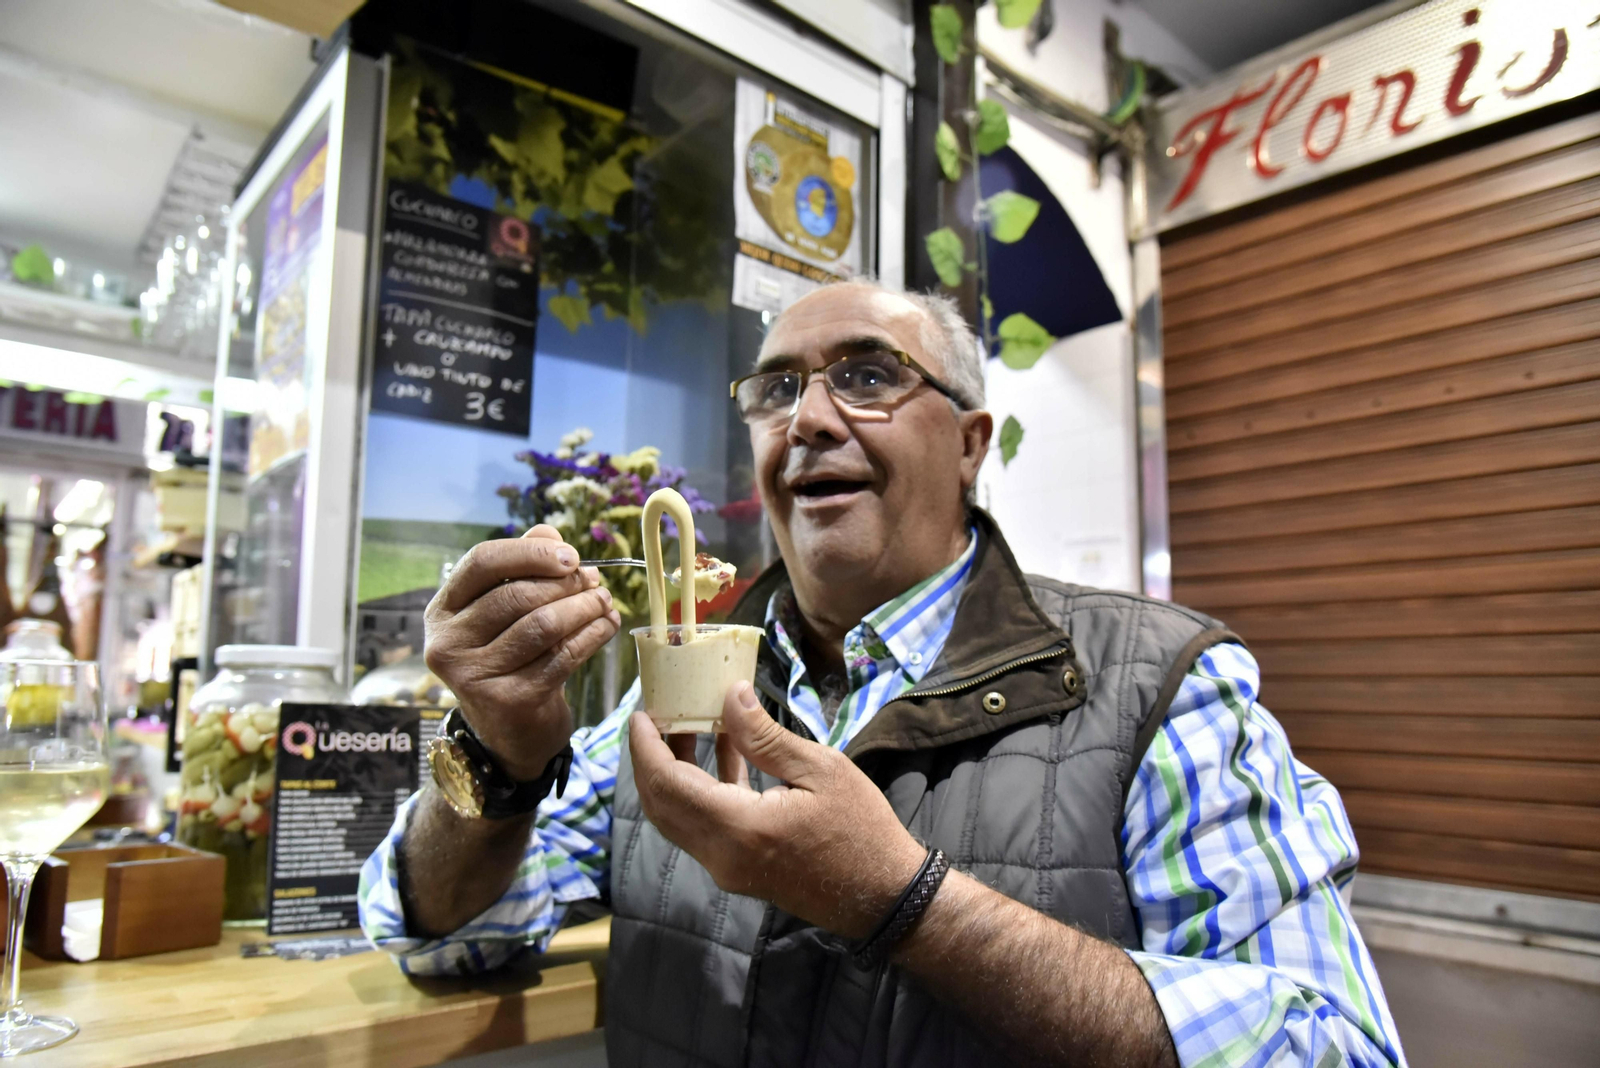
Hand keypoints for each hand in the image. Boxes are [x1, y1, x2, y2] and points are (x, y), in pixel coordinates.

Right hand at [424, 525, 621, 779]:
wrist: (511, 731)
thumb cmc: (511, 658)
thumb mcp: (507, 613)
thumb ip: (523, 568)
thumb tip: (550, 532)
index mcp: (442, 611)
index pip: (481, 562)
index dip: (530, 552)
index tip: (571, 556)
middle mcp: (447, 643)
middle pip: (515, 595)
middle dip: (565, 584)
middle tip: (595, 582)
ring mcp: (473, 676)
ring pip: (541, 626)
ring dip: (583, 608)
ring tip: (604, 601)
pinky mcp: (507, 701)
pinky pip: (561, 657)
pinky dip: (592, 636)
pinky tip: (607, 625)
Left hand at [629, 681, 924, 938]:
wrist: (883, 896)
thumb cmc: (861, 829)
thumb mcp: (820, 770)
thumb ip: (766, 736)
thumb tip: (729, 696)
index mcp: (738, 828)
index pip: (666, 784)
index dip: (645, 746)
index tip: (640, 710)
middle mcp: (721, 855)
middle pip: (661, 804)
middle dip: (651, 757)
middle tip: (656, 713)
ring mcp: (727, 868)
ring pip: (678, 817)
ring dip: (675, 771)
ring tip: (687, 722)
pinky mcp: (738, 870)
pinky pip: (702, 827)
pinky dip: (701, 789)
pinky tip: (724, 751)